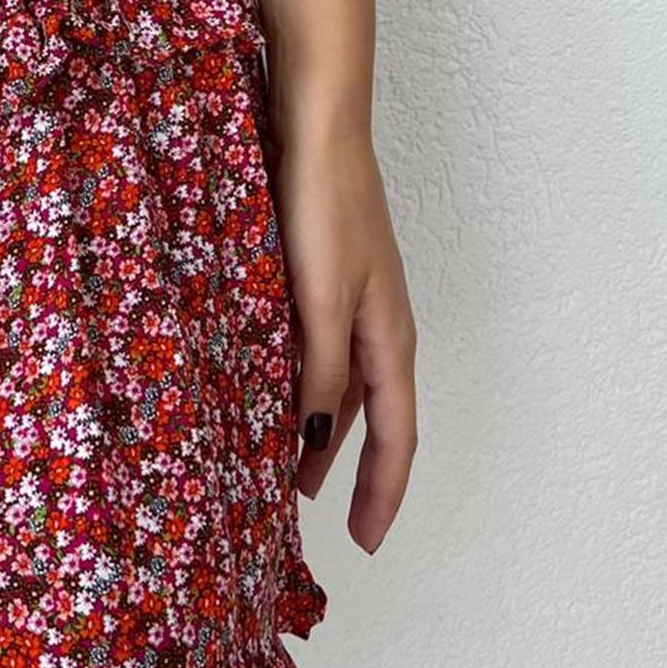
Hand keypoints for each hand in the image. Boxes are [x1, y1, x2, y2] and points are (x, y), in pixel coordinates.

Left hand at [270, 124, 417, 553]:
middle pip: (372, 420)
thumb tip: (318, 439)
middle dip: (349, 472)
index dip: (382, 493)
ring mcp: (354, 301)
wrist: (317, 126)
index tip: (365, 542)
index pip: (396, 438)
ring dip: (321, 429)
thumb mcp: (319, 298)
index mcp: (389, 338)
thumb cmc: (326, 205)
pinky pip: (322, 351)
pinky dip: (304, 383)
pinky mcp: (326, 277)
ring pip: (344, 386)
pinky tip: (270, 390)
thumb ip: (320, 370)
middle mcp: (378, 327)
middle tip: (314, 517)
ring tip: (281, 467)